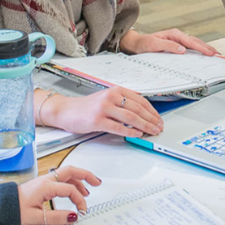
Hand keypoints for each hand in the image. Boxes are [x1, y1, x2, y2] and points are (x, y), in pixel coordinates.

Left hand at [17, 166, 100, 224]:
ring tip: (87, 190)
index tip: (81, 212)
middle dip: (86, 175)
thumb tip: (73, 217)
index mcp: (45, 186)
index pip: (70, 189)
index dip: (79, 200)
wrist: (0, 208)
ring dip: (78, 180)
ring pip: (65, 174)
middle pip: (70, 171)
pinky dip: (70, 183)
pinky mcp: (41, 186)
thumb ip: (56, 217)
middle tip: (97, 182)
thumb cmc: (13, 211)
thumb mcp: (36, 218)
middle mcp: (45, 181)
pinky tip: (72, 191)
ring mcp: (43, 182)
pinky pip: (59, 180)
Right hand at [40, 86, 163, 136]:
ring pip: (130, 118)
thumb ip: (123, 104)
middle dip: (151, 120)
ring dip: (145, 126)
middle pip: (137, 109)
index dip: (152, 111)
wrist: (66, 110)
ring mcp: (104, 108)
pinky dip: (130, 132)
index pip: (140, 100)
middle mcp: (111, 97)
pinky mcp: (97, 120)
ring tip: (152, 132)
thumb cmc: (87, 107)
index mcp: (116, 90)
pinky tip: (138, 134)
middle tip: (159, 127)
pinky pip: (118, 127)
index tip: (159, 119)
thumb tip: (143, 115)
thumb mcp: (107, 99)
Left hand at [119, 28, 217, 55]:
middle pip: (196, 41)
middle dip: (207, 47)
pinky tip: (202, 55)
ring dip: (204, 48)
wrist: (136, 44)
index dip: (201, 48)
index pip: (190, 41)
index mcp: (174, 34)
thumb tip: (182, 49)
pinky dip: (198, 50)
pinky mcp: (176, 45)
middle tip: (217, 54)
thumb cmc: (144, 44)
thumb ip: (168, 46)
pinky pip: (190, 47)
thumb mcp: (154, 44)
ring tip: (214, 54)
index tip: (209, 53)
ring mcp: (177, 40)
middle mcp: (177, 36)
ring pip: (194, 44)